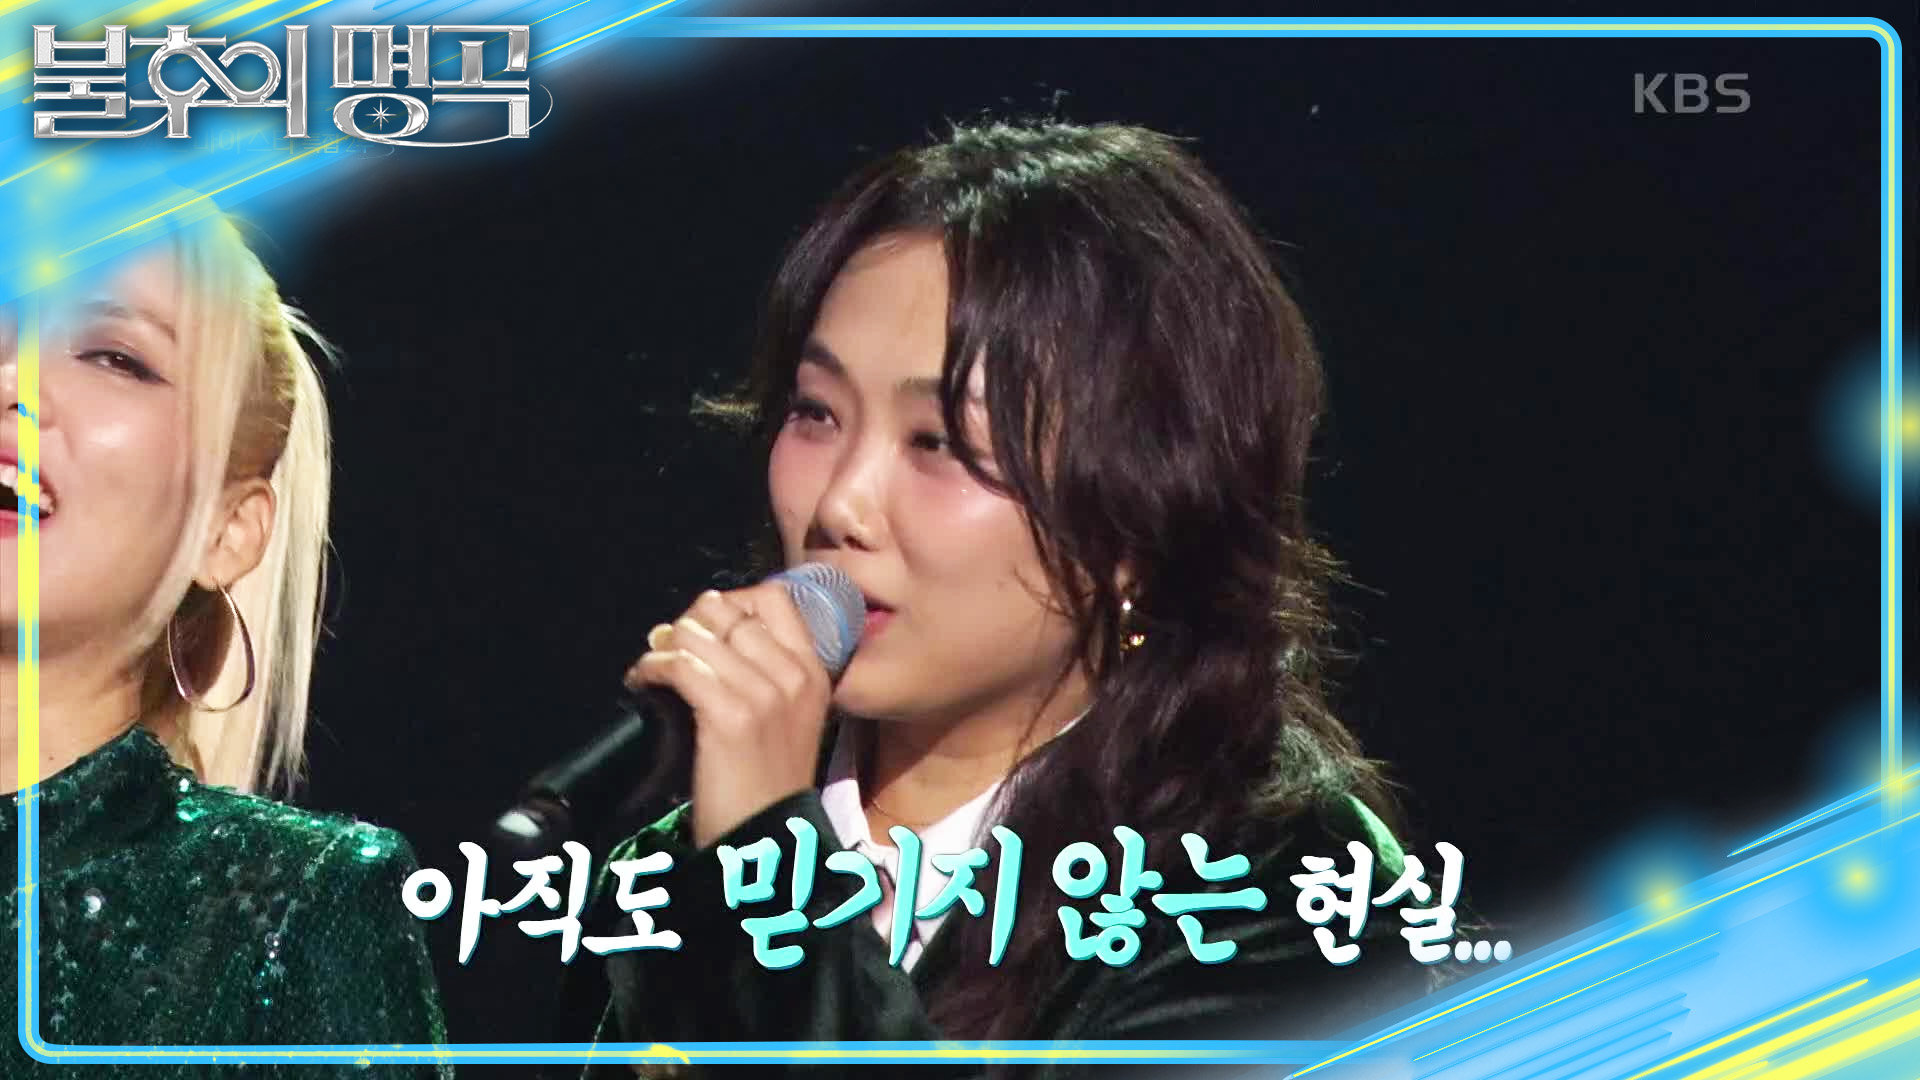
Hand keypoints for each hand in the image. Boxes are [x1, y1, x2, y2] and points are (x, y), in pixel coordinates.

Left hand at [625, 583, 832, 849]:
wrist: (766, 838)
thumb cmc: (768, 783)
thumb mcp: (789, 718)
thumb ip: (766, 673)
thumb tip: (707, 633)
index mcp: (814, 671)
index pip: (775, 599)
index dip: (731, 601)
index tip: (706, 624)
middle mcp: (794, 675)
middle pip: (728, 612)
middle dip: (690, 623)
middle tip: (669, 648)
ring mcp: (764, 694)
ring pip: (699, 634)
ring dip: (664, 647)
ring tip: (651, 669)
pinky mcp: (731, 716)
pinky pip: (680, 667)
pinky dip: (651, 669)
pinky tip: (642, 683)